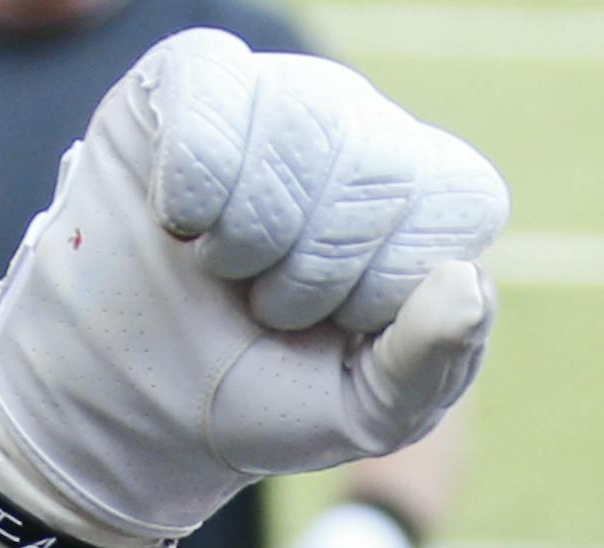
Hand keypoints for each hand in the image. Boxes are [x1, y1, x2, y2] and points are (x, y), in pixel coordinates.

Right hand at [0, 28, 506, 547]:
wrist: (136, 401)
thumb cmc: (268, 395)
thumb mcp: (368, 413)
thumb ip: (434, 363)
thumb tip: (467, 279)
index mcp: (429, 208)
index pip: (461, 200)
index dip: (394, 278)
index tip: (342, 325)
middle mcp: (367, 135)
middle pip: (381, 167)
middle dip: (316, 272)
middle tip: (270, 308)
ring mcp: (284, 97)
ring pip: (302, 124)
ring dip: (252, 232)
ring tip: (227, 268)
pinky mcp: (194, 79)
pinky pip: (214, 86)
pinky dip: (194, 181)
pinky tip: (181, 221)